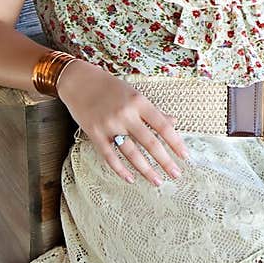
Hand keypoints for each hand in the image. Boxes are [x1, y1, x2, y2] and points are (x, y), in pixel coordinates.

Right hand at [56, 59, 189, 187]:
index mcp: (139, 102)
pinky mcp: (95, 134)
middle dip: (165, 161)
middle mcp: (126, 114)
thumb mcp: (135, 94)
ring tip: (157, 181)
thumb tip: (174, 122)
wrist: (79, 81)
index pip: (163, 126)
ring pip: (131, 153)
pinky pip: (109, 156)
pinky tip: (130, 178)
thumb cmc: (110, 87)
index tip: (185, 156)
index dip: (175, 142)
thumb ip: (153, 111)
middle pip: (150, 143)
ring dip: (146, 169)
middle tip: (176, 174)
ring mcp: (109, 125)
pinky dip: (120, 170)